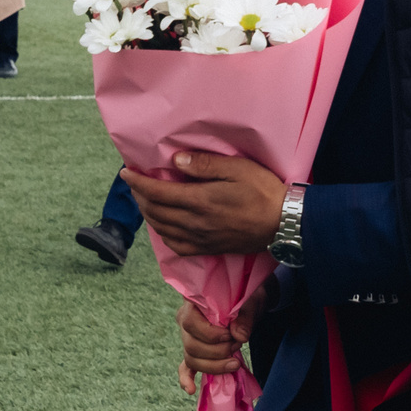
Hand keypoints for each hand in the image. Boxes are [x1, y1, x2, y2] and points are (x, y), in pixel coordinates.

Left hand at [120, 151, 286, 257]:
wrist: (285, 223)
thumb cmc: (264, 191)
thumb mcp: (238, 168)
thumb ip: (204, 165)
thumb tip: (175, 161)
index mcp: (200, 201)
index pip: (157, 193)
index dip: (137, 183)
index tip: (126, 172)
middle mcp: (195, 223)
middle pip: (155, 212)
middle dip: (139, 196)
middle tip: (136, 183)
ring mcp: (201, 239)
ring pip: (162, 229)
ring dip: (148, 214)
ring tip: (145, 200)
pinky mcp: (208, 249)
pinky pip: (176, 246)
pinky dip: (163, 234)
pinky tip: (164, 225)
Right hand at [178, 281, 273, 393]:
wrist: (248, 305)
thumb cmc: (246, 299)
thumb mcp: (250, 302)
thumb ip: (245, 317)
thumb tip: (239, 336)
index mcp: (193, 305)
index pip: (190, 323)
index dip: (210, 335)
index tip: (230, 336)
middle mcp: (185, 322)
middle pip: (191, 346)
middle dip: (217, 352)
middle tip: (237, 346)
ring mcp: (189, 338)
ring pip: (192, 359)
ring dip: (214, 366)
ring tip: (234, 362)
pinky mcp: (196, 352)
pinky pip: (186, 367)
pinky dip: (186, 378)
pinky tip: (190, 389)